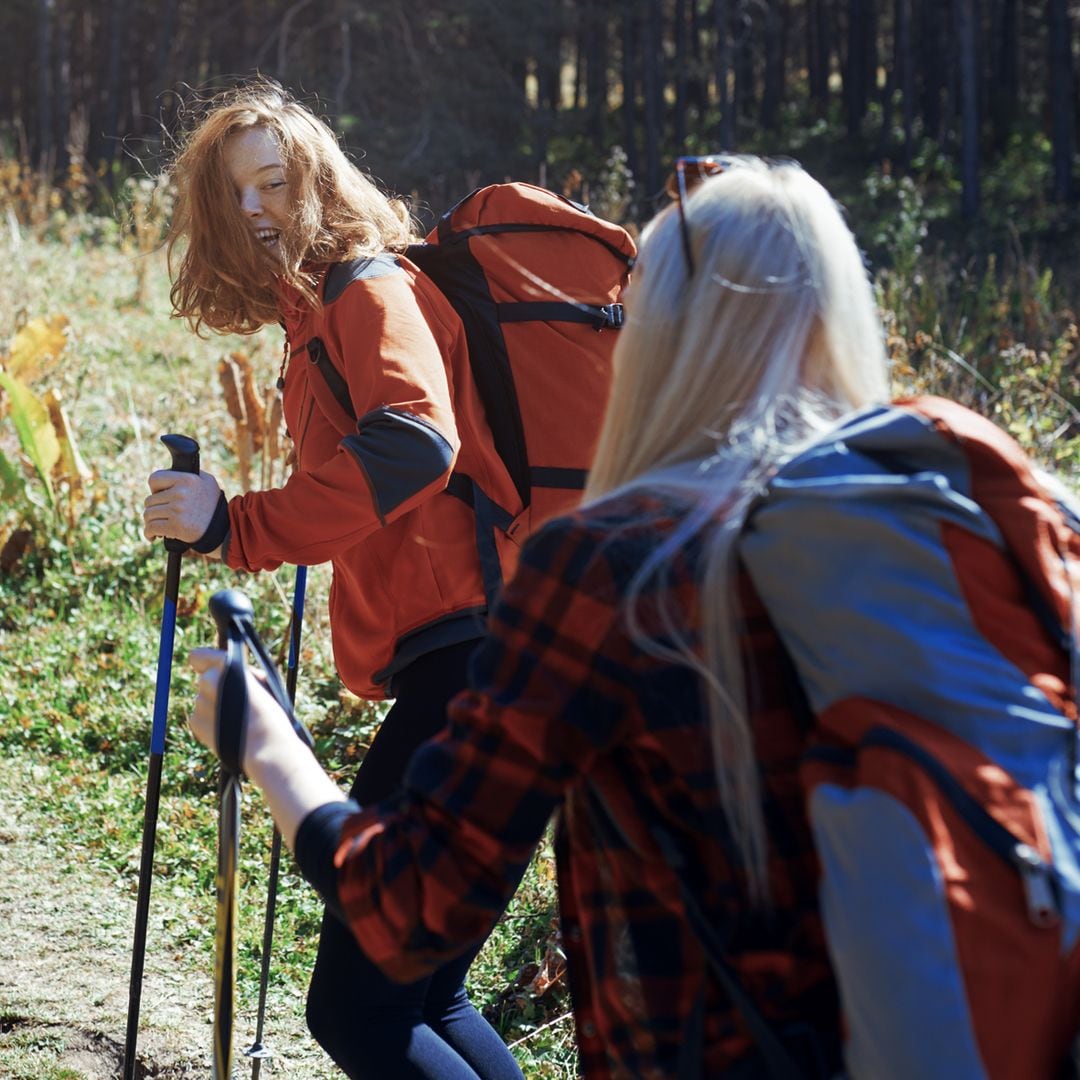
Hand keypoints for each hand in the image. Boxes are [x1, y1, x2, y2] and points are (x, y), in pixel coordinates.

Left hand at [143, 469, 221, 546]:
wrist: (222, 530)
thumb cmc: (212, 504)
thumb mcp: (207, 481)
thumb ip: (188, 473)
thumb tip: (168, 471)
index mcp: (187, 479)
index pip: (154, 479)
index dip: (155, 488)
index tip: (160, 495)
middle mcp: (181, 493)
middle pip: (149, 500)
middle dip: (154, 508)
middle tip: (162, 514)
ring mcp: (178, 510)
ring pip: (148, 514)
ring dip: (150, 521)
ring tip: (157, 525)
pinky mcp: (176, 527)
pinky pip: (151, 528)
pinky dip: (149, 533)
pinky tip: (152, 536)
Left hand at [189, 647, 294, 771]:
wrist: (267, 746)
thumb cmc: (271, 713)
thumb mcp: (261, 682)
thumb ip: (240, 673)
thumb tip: (224, 673)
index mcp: (227, 667)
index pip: (198, 657)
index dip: (204, 662)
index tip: (209, 669)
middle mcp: (209, 681)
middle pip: (205, 680)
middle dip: (216, 688)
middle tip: (235, 702)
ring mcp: (200, 702)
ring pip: (203, 700)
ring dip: (214, 706)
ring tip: (235, 719)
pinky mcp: (196, 722)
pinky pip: (199, 718)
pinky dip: (209, 723)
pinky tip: (226, 729)